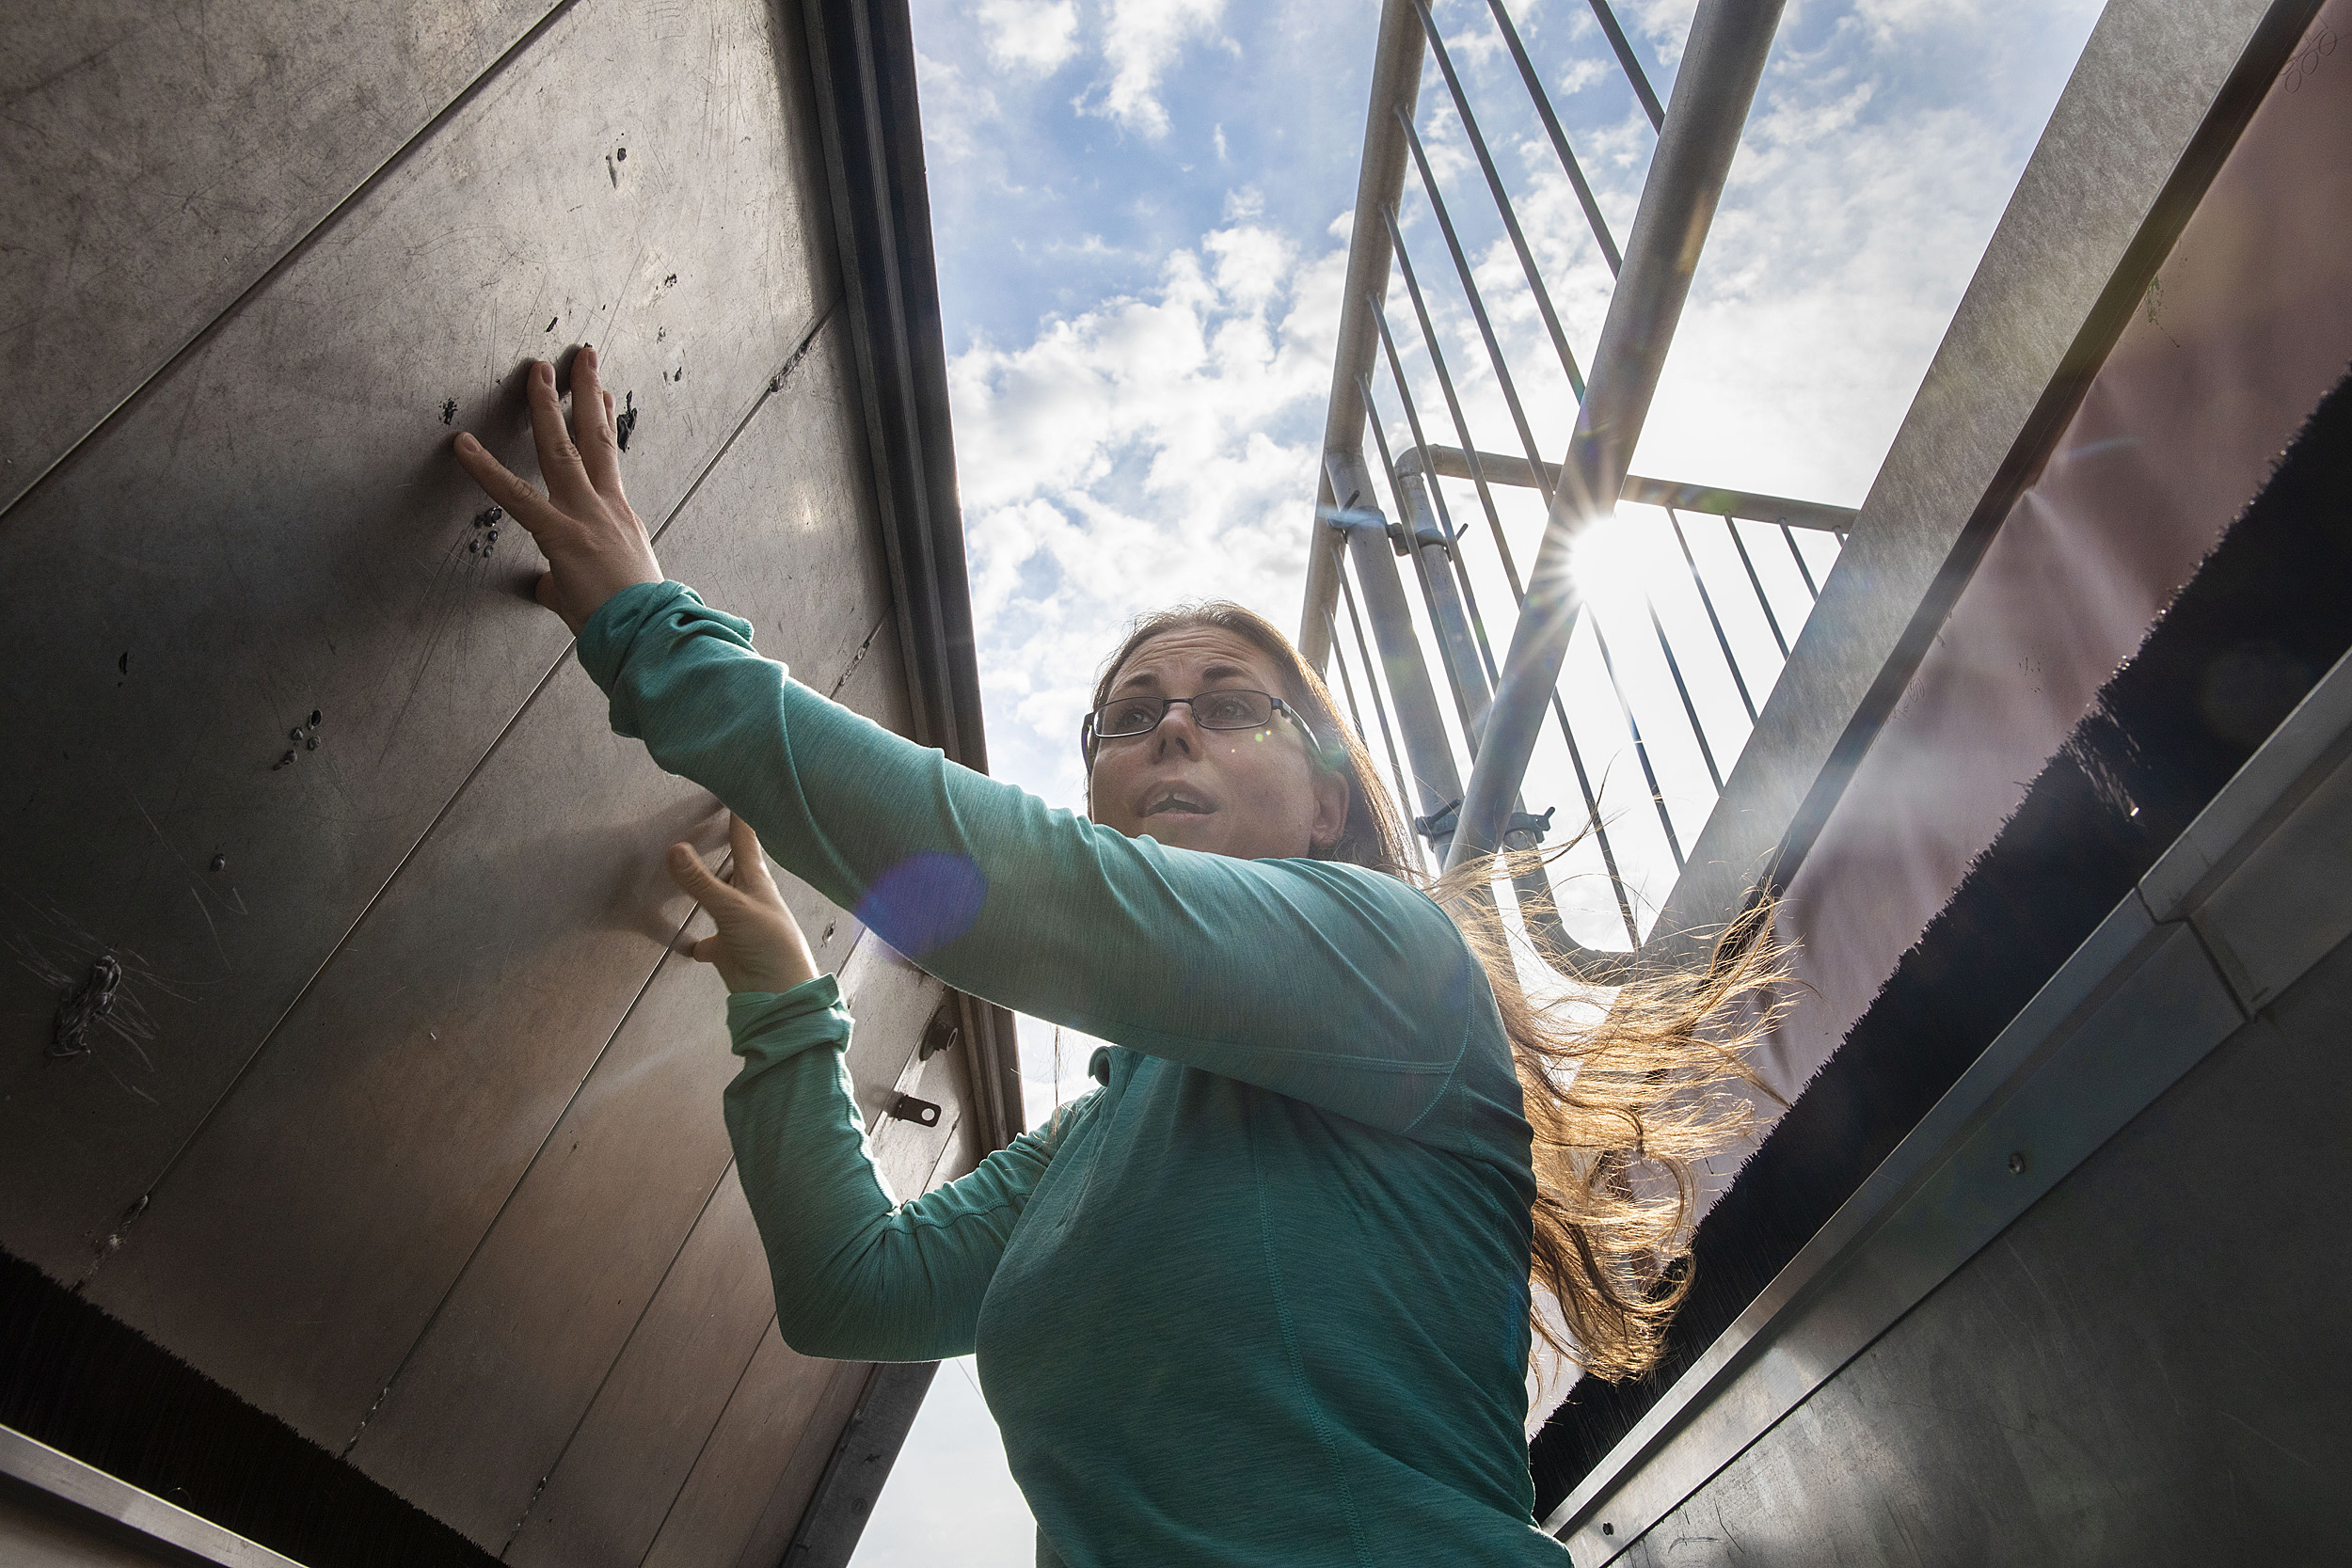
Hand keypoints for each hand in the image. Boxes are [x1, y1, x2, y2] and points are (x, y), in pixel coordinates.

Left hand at [453, 344, 662, 633]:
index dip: (605, 422)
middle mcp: (607, 508)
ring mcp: (586, 517)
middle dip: (587, 393)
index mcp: (621, 519)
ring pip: (563, 450)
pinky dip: (486, 470)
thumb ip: (567, 580)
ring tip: (538, 370)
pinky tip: (463, 446)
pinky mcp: (563, 536)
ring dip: (548, 406)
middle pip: (596, 439)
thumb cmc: (634, 622)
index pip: (611, 460)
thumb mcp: (608, 590)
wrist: (652, 635)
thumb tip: (546, 585)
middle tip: (581, 356)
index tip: (603, 394)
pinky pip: (515, 497)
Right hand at [668, 813, 821, 995]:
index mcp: (756, 881)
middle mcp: (748, 897)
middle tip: (708, 822)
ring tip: (690, 867)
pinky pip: (707, 940)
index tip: (734, 788)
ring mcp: (737, 923)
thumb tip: (674, 849)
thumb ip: (701, 882)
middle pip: (732, 865)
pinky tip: (686, 939)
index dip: (738, 815)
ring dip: (707, 886)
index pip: (745, 839)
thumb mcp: (732, 908)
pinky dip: (697, 939)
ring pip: (718, 898)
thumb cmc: (769, 944)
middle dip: (722, 846)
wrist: (778, 993)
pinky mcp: (726, 949)